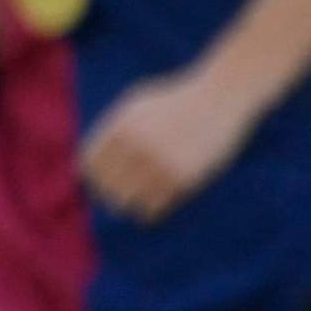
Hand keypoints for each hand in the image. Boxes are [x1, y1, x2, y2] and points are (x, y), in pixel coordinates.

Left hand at [73, 69, 257, 221]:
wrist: (221, 96)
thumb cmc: (177, 101)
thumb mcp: (136, 106)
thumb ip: (112, 130)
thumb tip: (89, 164)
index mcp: (121, 127)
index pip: (90, 165)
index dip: (92, 178)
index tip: (101, 184)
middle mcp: (137, 146)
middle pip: (107, 186)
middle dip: (110, 195)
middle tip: (118, 199)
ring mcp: (160, 163)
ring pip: (128, 201)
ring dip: (129, 205)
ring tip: (135, 205)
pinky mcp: (183, 178)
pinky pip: (154, 208)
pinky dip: (150, 213)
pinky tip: (153, 210)